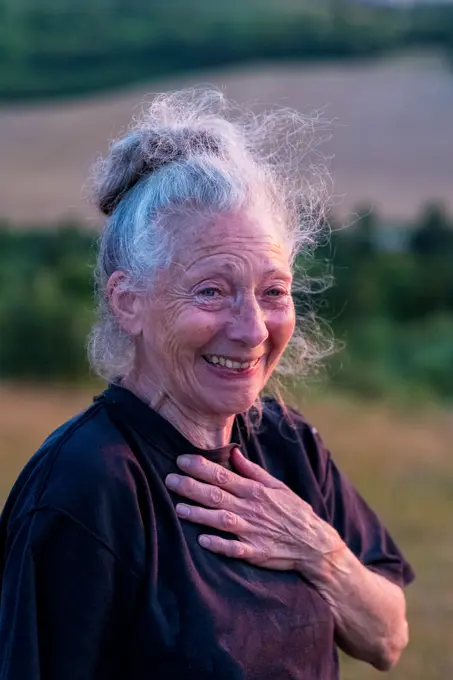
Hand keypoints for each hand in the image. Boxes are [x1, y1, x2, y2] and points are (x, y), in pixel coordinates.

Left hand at [165, 448, 343, 573]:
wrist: (313, 543)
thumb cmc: (293, 511)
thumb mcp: (277, 486)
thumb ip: (252, 470)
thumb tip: (233, 451)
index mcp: (255, 490)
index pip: (223, 475)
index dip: (201, 467)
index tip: (181, 460)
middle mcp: (251, 509)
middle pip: (217, 495)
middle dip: (191, 487)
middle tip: (169, 479)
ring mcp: (252, 531)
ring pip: (221, 520)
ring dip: (199, 514)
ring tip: (178, 508)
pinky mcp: (255, 552)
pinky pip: (234, 549)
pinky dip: (219, 544)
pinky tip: (202, 540)